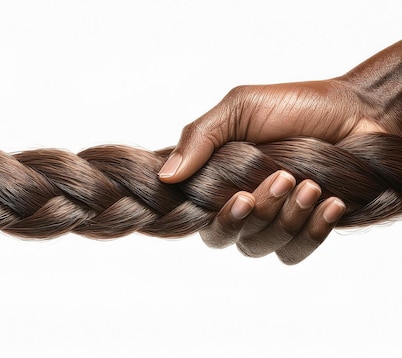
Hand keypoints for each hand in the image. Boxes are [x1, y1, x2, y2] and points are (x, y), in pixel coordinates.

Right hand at [159, 79, 388, 263]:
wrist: (357, 111)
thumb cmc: (294, 105)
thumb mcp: (240, 108)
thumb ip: (200, 138)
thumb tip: (164, 176)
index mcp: (215, 178)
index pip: (193, 214)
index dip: (210, 216)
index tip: (240, 196)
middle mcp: (237, 204)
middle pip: (223, 238)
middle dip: (257, 212)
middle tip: (284, 177)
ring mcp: (268, 221)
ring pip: (259, 246)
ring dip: (288, 216)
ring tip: (311, 183)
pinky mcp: (302, 231)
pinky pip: (293, 253)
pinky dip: (312, 232)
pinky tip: (331, 203)